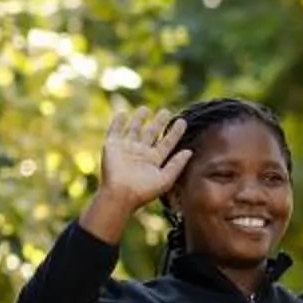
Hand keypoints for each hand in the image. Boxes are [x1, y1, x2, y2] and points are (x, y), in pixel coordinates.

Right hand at [83, 106, 188, 241]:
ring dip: (139, 120)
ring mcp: (126, 149)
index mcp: (154, 160)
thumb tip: (190, 151)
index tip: (182, 121)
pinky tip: (123, 113)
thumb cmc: (144, 191)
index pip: (167, 143)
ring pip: (134, 130)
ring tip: (146, 108)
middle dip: (158, 123)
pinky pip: (115, 131)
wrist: (120, 194)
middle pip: (151, 134)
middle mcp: (141, 153)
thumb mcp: (166, 178)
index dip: (175, 132)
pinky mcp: (112, 146)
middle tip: (166, 111)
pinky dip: (118, 122)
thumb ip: (177, 164)